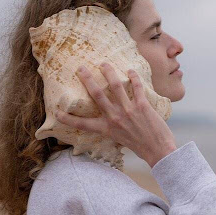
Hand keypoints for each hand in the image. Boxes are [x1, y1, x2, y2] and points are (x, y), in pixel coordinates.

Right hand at [55, 62, 176, 166]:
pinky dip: (133, 77)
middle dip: (87, 79)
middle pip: (96, 95)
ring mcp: (128, 110)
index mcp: (107, 129)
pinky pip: (136, 87)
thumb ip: (112, 127)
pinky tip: (130, 70)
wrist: (158, 151)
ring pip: (115, 86)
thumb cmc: (140, 146)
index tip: (57, 112)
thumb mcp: (119, 138)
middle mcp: (115, 118)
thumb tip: (108, 117)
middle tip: (81, 69)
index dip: (68, 118)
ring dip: (108, 72)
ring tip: (104, 64)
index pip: (83, 124)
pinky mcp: (142, 106)